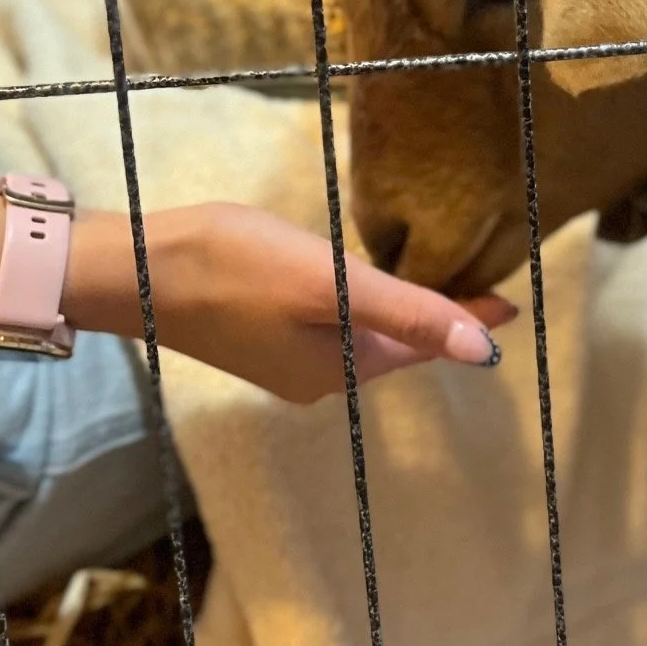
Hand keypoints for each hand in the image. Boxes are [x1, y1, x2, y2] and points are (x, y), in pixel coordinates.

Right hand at [65, 202, 516, 403]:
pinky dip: (352, 302)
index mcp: (340, 370)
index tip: (511, 302)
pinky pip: (324, 322)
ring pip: (358, 332)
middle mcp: (316, 377)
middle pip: (393, 343)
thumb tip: (485, 353)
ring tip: (427, 275)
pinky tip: (353, 278)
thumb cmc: (234, 267)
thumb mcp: (331, 284)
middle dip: (433, 317)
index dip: (467, 319)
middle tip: (476, 280)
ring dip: (394, 309)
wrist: (135, 268)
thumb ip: (409, 314)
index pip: (423, 344)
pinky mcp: (255, 334)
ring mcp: (282, 360)